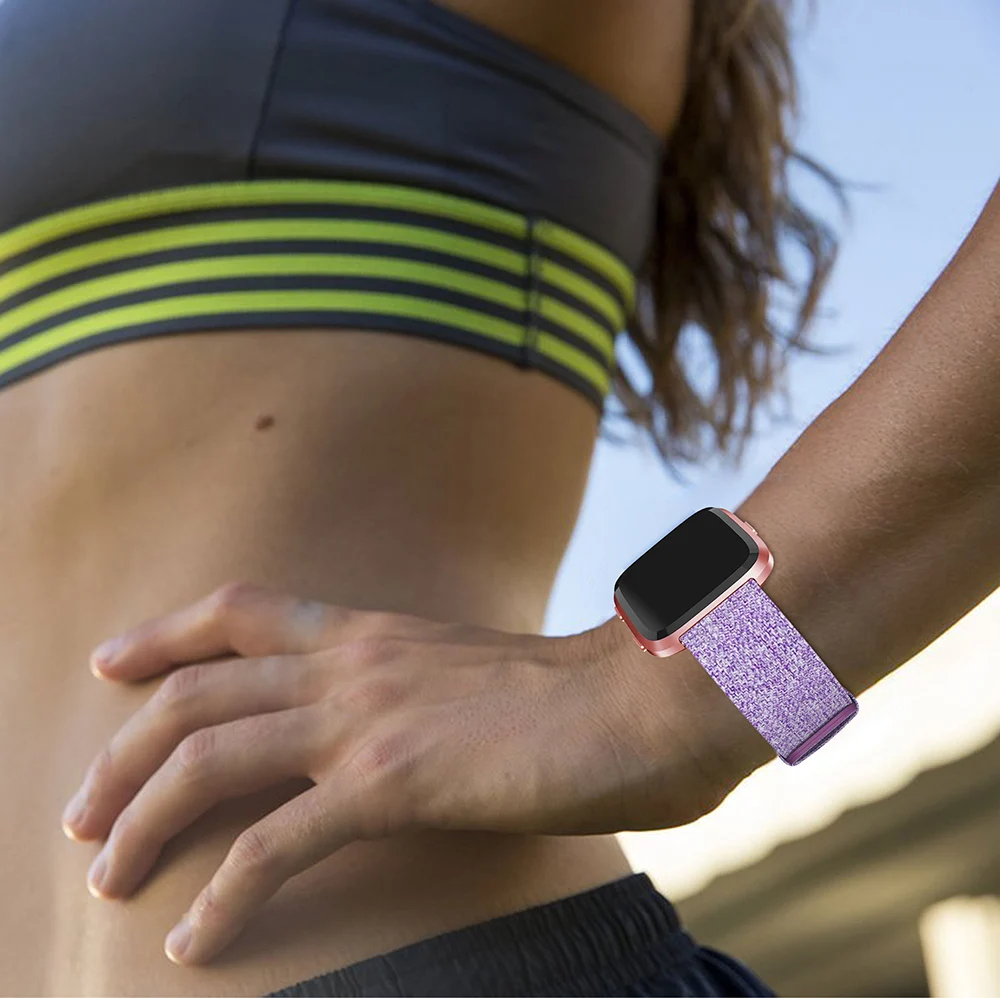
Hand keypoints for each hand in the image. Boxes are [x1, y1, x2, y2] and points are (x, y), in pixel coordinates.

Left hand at [61, 581, 734, 966]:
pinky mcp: (394, 783)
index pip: (241, 608)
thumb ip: (429, 688)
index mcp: (374, 630)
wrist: (650, 696)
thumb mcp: (480, 674)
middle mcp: (354, 663)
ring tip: (108, 873)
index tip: (114, 662)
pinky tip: (195, 943)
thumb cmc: (586, 694)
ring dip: (142, 820)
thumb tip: (418, 723)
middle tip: (85, 810)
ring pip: (207, 758)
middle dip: (123, 749)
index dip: (166, 632)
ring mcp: (367, 718)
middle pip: (194, 691)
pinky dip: (221, 898)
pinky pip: (272, 846)